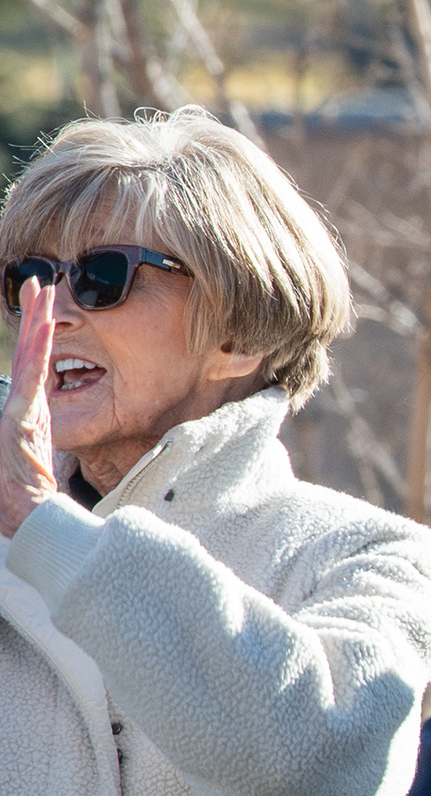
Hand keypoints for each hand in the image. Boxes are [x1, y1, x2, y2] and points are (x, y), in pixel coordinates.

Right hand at [0, 277, 58, 534]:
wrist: (21, 513)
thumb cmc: (26, 489)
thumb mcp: (38, 453)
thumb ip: (39, 434)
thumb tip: (44, 422)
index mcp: (30, 408)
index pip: (35, 361)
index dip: (36, 332)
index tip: (42, 304)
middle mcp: (24, 403)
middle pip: (30, 350)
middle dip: (32, 315)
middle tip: (38, 283)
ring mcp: (22, 407)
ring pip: (32, 356)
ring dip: (36, 324)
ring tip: (42, 294)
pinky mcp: (23, 417)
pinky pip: (35, 378)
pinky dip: (39, 353)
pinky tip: (44, 332)